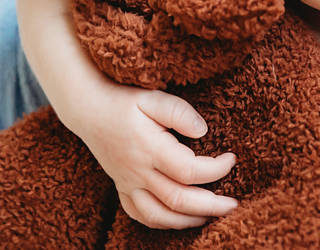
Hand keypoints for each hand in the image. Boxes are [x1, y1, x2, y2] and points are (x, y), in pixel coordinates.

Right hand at [17, 0, 237, 228]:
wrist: (86, 108)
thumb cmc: (122, 100)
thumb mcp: (151, 97)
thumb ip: (179, 112)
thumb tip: (203, 131)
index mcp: (150, 149)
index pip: (190, 171)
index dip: (216, 170)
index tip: (231, 158)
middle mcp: (138, 171)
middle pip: (179, 200)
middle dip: (211, 206)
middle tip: (233, 203)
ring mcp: (128, 182)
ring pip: (159, 215)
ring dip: (188, 220)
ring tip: (211, 215)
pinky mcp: (122, 186)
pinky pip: (140, 215)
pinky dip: (161, 222)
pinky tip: (178, 218)